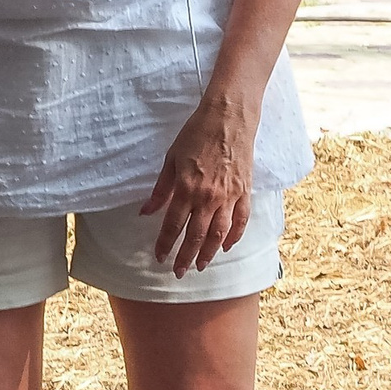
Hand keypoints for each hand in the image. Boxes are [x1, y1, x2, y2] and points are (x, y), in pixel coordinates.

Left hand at [137, 87, 254, 272]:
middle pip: (196, 235)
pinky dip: (235, 236)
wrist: (228, 116)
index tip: (160, 258)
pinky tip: (227, 246)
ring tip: (201, 265)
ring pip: (220, 233)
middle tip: (179, 272)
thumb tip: (145, 212)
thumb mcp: (171, 159)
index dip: (165, 245)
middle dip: (186, 256)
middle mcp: (208, 197)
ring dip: (209, 253)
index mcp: (187, 188)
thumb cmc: (196, 133)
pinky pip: (241, 220)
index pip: (173, 225)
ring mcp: (229, 195)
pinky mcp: (245, 190)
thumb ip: (160, 189)